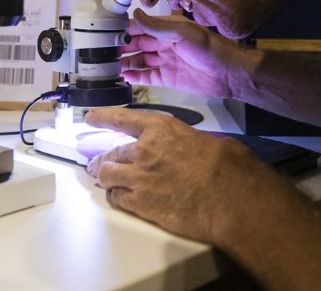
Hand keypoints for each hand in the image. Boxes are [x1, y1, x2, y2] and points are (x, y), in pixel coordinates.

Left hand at [83, 107, 273, 242]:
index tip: (90, 117)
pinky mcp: (140, 204)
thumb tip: (192, 146)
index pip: (122, 119)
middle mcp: (144, 150)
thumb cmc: (227, 169)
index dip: (104, 117)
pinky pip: (116, 198)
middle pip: (112, 152)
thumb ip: (189, 140)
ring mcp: (139, 178)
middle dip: (102, 158)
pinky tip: (119, 197)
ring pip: (107, 175)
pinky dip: (115, 197)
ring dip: (105, 177)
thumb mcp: (210, 140)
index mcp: (161, 129)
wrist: (230, 200)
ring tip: (105, 180)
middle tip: (98, 163)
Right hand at [120, 9, 252, 97]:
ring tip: (108, 65)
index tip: (109, 31)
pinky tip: (123, 76)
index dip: (125, 29)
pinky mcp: (167, 78)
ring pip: (139, 60)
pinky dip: (134, 76)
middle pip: (137, 44)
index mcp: (168, 29)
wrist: (228, 74)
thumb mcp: (183, 33)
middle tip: (104, 51)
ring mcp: (165, 61)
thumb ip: (158, 26)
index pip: (141, 26)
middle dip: (121, 46)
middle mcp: (164, 44)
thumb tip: (136, 13)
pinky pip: (146, 76)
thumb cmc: (211, 49)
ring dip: (125, 62)